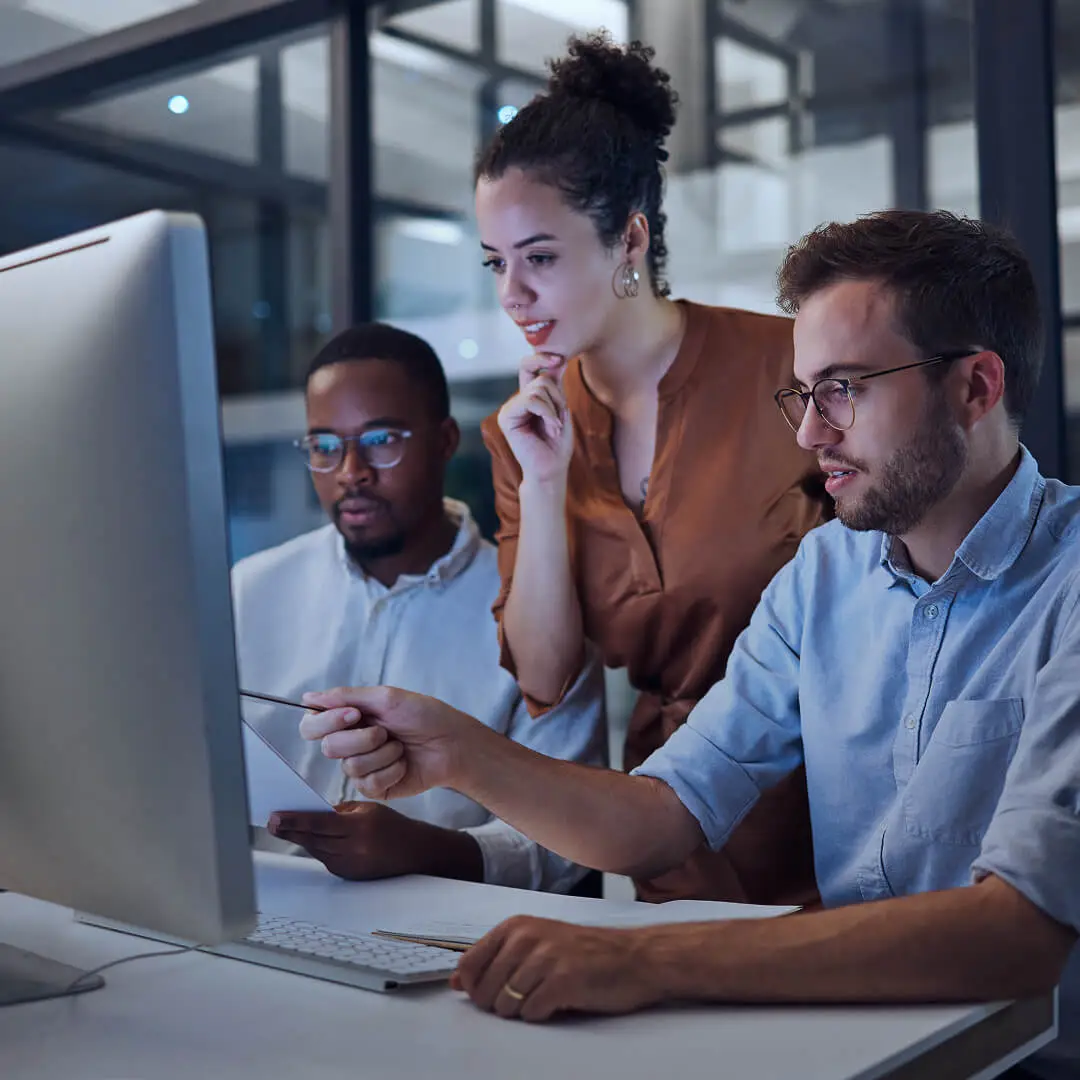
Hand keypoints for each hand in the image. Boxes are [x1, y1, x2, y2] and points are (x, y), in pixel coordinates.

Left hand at [266, 802, 480, 881]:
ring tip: (284, 827)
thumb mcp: (367, 809)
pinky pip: (324, 859)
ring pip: (316, 850)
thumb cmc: (392, 826)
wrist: (415, 853)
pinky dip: (315, 848)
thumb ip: (339, 811)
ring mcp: (350, 866)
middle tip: (271, 823)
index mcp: (359, 827)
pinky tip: (306, 839)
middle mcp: (353, 849)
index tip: (274, 817)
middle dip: (290, 830)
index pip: (319, 823)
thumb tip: (311, 813)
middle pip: (313, 839)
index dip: (294, 821)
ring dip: (300, 839)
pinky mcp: (348, 875)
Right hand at [298, 686, 482, 799]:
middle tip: (385, 731)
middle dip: (360, 739)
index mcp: (349, 719)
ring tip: (401, 746)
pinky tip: (404, 764)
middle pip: (328, 747)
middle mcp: (351, 743)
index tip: (354, 715)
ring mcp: (363, 767)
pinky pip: (368, 783)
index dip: (325, 721)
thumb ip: (345, 697)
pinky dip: (391, 770)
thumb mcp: (386, 698)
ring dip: (382, 753)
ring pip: (350, 767)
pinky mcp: (376, 787)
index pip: (312, 724)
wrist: (453, 743)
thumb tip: (307, 698)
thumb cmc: (425, 715)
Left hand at [451, 916, 662, 1021]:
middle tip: (530, 994)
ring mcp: (545, 958)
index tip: (493, 991)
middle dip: (500, 1003)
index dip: (474, 987)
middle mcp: (526, 937)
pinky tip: (560, 1002)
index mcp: (516, 926)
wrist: (634, 957)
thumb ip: (495, 959)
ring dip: (523, 1010)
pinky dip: (543, 1015)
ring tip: (547, 996)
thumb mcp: (536, 944)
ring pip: (506, 1005)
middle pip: (484, 990)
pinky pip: (532, 1013)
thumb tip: (455, 980)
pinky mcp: (563, 980)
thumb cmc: (583, 953)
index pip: (469, 964)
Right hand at [497, 354, 573, 484]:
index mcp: (528, 397)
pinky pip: (531, 400)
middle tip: (559, 420)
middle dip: (558, 397)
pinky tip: (551, 428)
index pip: (529, 367)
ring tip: (554, 427)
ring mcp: (509, 408)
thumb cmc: (557, 443)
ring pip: (537, 389)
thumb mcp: (561, 408)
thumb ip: (556, 386)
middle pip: (540, 378)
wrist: (551, 469)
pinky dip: (547, 413)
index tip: (560, 359)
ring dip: (554, 409)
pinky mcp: (506, 417)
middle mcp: (516, 400)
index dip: (541, 358)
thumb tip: (559, 359)